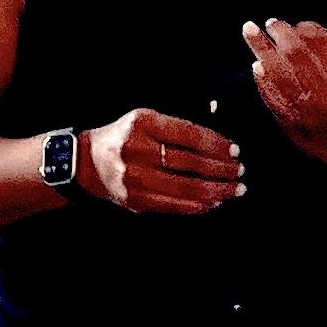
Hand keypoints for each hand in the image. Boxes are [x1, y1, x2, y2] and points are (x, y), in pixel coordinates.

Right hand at [78, 108, 244, 214]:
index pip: (190, 134)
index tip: (235, 150)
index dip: (217, 144)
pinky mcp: (135, 199)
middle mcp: (136, 149)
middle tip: (239, 171)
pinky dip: (197, 205)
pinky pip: (174, 204)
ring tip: (234, 190)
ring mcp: (134, 177)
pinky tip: (212, 202)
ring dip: (217, 190)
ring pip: (186, 186)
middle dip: (222, 168)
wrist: (87, 162)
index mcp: (142, 123)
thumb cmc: (124, 138)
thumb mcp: (145, 121)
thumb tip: (221, 148)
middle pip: (191, 162)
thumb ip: (177, 130)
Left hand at [243, 16, 326, 185]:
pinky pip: (271, 96)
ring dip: (261, 50)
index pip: (321, 42)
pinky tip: (256, 66)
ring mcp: (306, 110)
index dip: (304, 28)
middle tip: (270, 24)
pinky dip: (261, 80)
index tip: (297, 25)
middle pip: (295, 53)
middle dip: (279, 33)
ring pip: (278, 72)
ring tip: (250, 33)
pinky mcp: (292, 123)